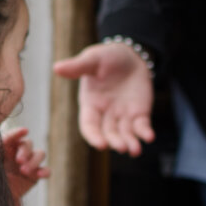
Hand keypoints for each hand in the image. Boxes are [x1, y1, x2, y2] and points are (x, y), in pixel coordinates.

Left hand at [1, 127, 49, 204]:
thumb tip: (6, 138)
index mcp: (6, 146)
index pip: (14, 136)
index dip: (18, 133)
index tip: (24, 131)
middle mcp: (19, 152)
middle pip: (28, 144)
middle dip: (25, 151)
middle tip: (19, 161)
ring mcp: (29, 162)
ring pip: (40, 154)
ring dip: (34, 160)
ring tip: (24, 171)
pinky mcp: (36, 175)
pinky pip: (46, 170)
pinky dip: (45, 171)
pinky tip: (40, 175)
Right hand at [52, 42, 154, 156]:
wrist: (130, 55)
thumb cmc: (106, 57)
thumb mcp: (92, 59)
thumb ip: (77, 66)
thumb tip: (56, 68)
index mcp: (91, 104)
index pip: (89, 125)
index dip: (94, 136)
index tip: (101, 145)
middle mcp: (106, 114)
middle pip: (108, 133)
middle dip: (115, 142)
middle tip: (123, 148)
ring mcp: (123, 115)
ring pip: (125, 134)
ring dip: (130, 143)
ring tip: (135, 150)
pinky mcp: (140, 113)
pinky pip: (142, 126)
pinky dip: (145, 133)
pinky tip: (149, 137)